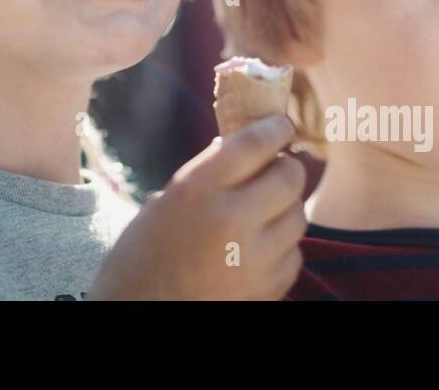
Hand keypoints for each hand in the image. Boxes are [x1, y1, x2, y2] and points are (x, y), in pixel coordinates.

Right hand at [90, 114, 305, 299]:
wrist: (139, 312)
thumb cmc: (143, 254)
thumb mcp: (166, 201)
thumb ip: (209, 175)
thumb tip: (250, 150)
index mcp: (198, 189)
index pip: (255, 144)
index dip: (275, 128)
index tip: (281, 125)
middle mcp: (231, 220)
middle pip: (289, 177)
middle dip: (286, 168)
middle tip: (276, 169)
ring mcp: (254, 259)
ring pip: (298, 216)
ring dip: (285, 209)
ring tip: (261, 213)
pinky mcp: (268, 289)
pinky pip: (294, 254)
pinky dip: (282, 248)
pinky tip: (257, 249)